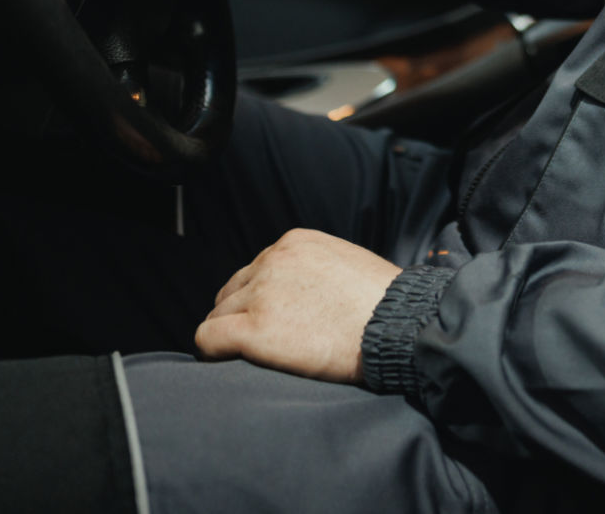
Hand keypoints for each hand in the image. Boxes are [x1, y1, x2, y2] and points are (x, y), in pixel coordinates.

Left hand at [195, 229, 402, 383]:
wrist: (397, 325)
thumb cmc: (384, 304)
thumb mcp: (346, 264)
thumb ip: (313, 271)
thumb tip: (299, 294)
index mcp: (295, 243)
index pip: (254, 271)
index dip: (257, 299)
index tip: (270, 321)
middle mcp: (273, 260)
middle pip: (232, 292)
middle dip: (240, 316)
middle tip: (260, 343)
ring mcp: (262, 294)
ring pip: (218, 316)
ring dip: (229, 336)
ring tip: (248, 358)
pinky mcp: (255, 329)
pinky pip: (208, 338)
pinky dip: (211, 351)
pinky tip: (224, 362)